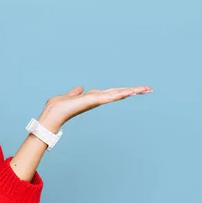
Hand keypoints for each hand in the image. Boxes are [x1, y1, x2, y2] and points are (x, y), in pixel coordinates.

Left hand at [38, 85, 152, 131]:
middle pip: (118, 93)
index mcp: (92, 97)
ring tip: (146, 89)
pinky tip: (131, 91)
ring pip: (117, 94)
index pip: (110, 93)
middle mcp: (96, 99)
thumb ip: (75, 93)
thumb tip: (80, 88)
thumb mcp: (69, 96)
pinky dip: (121, 93)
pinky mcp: (93, 100)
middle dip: (133, 91)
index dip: (123, 90)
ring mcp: (96, 100)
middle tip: (148, 89)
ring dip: (132, 91)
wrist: (52, 114)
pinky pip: (110, 96)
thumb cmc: (58, 107)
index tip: (135, 89)